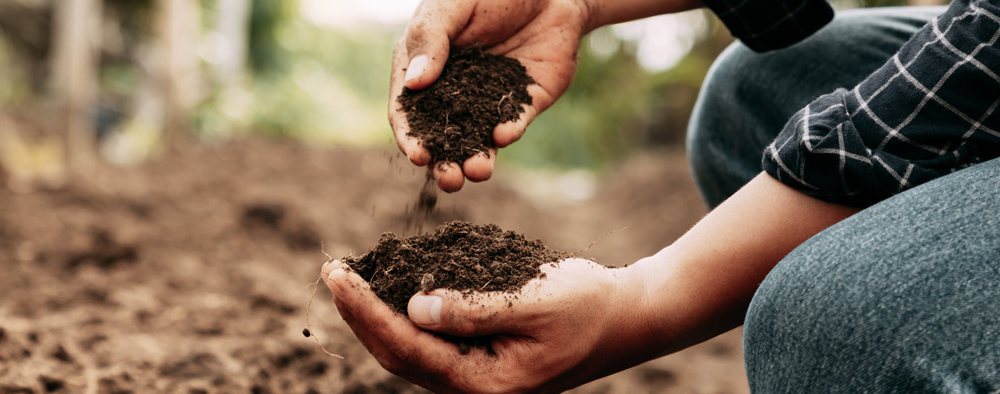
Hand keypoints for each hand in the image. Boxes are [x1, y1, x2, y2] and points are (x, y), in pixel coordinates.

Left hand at [322, 257, 649, 393]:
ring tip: (348, 278)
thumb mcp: (533, 301)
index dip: (366, 310)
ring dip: (375, 315)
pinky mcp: (479, 362)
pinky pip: (428, 343)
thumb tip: (412, 308)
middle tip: (332, 269)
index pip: (407, 349)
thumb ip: (472, 309)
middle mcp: (474, 391)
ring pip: (407, 352)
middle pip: (397, 356)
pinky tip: (388, 289)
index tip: (339, 274)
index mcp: (486, 386)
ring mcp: (476, 380)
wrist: (625, 318)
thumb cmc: (587, 305)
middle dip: (360, 313)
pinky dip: (402, 315)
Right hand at [389, 0, 589, 191]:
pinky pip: (513, 123)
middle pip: (442, 136)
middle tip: (449, 180)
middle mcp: (453, 90)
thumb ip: (431, 40)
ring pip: (477, 140)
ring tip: (477, 172)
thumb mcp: (452, 5)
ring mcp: (488, 99)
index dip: (410, 136)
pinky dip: (507, 132)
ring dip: (475, 160)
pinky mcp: (523, 102)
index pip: (409, 110)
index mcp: (425, 67)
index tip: (417, 156)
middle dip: (444, 163)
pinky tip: (504, 135)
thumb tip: (414, 84)